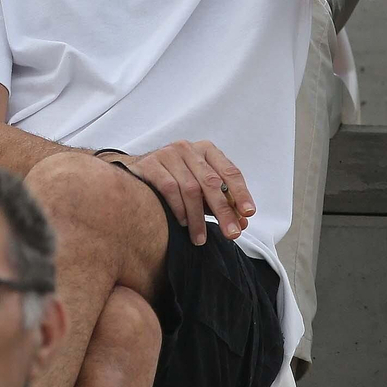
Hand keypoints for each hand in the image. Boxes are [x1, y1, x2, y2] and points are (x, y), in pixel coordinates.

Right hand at [122, 141, 253, 245]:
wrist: (138, 172)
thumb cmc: (176, 180)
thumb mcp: (202, 189)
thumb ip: (222, 202)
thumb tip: (243, 222)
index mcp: (207, 151)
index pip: (230, 172)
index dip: (241, 193)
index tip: (248, 213)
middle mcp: (188, 148)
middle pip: (211, 182)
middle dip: (223, 211)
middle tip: (231, 233)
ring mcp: (168, 154)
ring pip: (190, 188)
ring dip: (197, 217)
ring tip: (200, 238)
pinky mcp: (150, 164)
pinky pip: (169, 188)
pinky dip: (178, 209)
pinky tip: (182, 223)